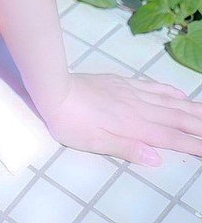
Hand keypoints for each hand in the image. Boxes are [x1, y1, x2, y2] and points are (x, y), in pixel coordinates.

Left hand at [38, 70, 201, 165]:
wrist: (54, 88)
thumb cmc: (70, 122)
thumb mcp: (95, 143)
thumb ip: (127, 148)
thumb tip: (157, 158)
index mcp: (132, 126)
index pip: (169, 137)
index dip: (192, 144)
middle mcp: (137, 108)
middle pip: (175, 117)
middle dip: (198, 125)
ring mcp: (130, 92)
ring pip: (168, 101)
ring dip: (190, 107)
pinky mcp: (121, 82)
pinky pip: (151, 86)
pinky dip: (168, 90)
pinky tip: (179, 93)